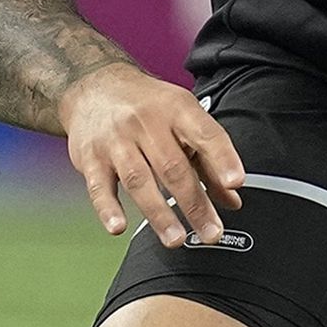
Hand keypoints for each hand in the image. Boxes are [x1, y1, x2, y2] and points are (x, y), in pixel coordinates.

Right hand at [58, 63, 246, 245]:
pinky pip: (99, 186)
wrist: (95, 87)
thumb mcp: (183, 119)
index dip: (223, 158)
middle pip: (174, 167)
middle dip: (195, 204)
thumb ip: (208, 160)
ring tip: (176, 239)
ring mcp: (116, 140)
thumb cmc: (147, 107)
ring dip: (159, 214)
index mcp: (177, 109)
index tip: (237, 182)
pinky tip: (118, 227)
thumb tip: (232, 198)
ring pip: (139, 180)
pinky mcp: (90, 158)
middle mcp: (146, 122)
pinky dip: (108, 208)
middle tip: (212, 232)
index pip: (205, 134)